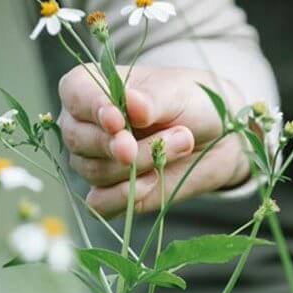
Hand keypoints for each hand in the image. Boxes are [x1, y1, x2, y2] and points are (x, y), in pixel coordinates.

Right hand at [57, 64, 250, 216]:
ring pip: (95, 172)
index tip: (118, 120)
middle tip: (170, 136)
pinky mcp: (109, 192)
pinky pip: (99, 204)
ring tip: (182, 144)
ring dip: (141, 163)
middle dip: (122, 144)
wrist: (217, 136)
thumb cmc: (190, 103)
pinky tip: (153, 181)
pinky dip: (124, 196)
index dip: (94, 108)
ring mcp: (93, 160)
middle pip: (81, 141)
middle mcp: (83, 126)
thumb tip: (132, 103)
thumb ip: (151, 101)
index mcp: (89, 88)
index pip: (75, 96)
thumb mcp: (177, 94)